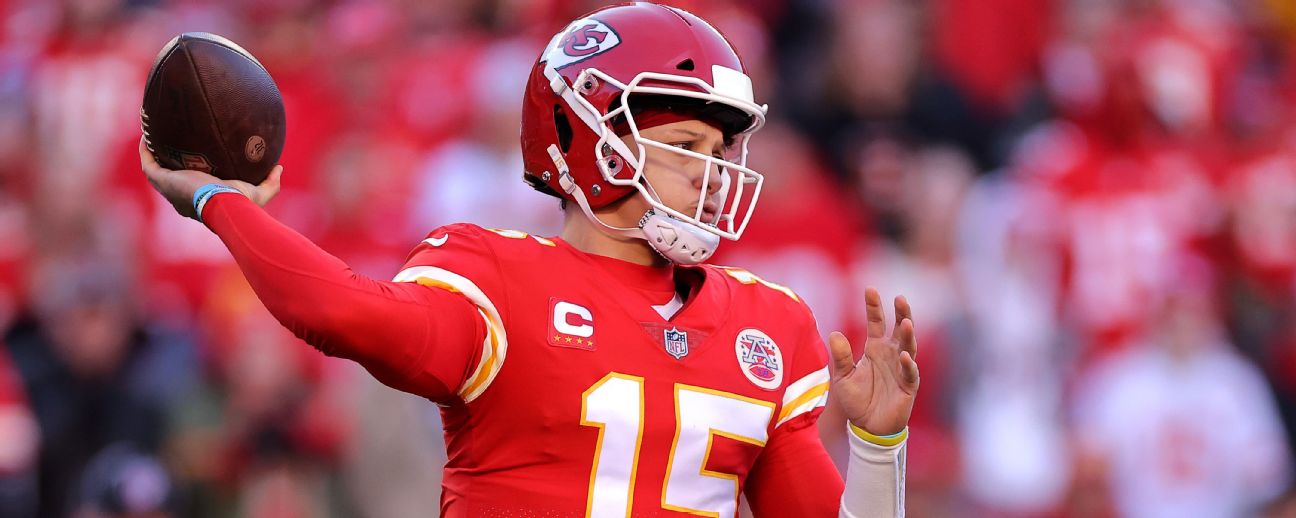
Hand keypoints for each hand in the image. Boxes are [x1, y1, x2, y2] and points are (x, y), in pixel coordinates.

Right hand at [139, 136, 282, 218]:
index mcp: (200, 200)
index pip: (193, 185)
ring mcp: (169, 189)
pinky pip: (148, 163)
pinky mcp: (162, 181)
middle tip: (171, 142)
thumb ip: (271, 182)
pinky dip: (146, 149)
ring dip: (152, 152)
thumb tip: (278, 167)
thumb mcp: (260, 193)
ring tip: (154, 134)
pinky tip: (147, 134)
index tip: (194, 157)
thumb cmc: (240, 203)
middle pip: (171, 176)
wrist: (224, 205)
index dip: (190, 172)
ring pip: (155, 169)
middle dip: (169, 161)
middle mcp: (181, 196)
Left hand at [827, 288, 918, 435]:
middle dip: (901, 313)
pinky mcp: (908, 386)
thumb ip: (840, 357)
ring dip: (908, 335)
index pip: (876, 322)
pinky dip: (908, 365)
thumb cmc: (856, 400)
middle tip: (900, 298)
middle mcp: (891, 354)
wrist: (867, 427)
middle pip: (899, 329)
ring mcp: (901, 369)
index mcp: (875, 348)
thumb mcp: (843, 377)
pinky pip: (910, 373)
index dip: (874, 307)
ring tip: (906, 321)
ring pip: (909, 347)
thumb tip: (834, 334)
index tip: (870, 289)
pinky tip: (905, 356)